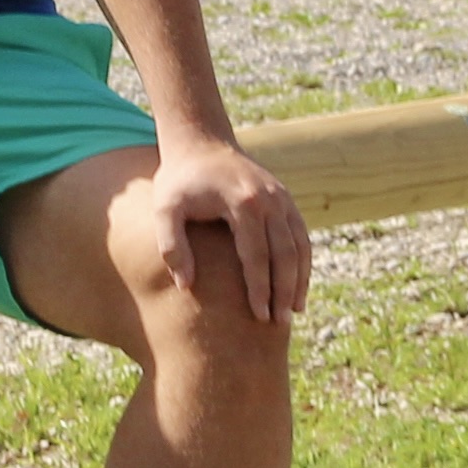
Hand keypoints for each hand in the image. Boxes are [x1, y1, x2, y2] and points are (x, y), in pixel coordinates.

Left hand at [138, 135, 311, 325]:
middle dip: (283, 291)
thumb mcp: (165, 209)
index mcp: (242, 202)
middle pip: (284, 254)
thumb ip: (171, 246)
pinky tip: (297, 287)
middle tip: (278, 324)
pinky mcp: (286, 199)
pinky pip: (301, 236)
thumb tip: (186, 285)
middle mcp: (269, 200)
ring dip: (299, 281)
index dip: (259, 288)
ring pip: (299, 246)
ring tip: (292, 312)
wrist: (201, 143)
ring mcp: (281, 198)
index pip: (256, 255)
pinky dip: (303, 263)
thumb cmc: (179, 181)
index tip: (259, 316)